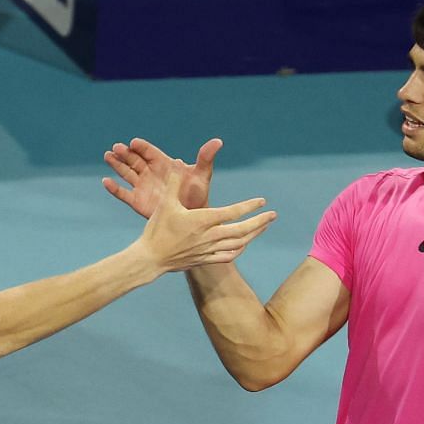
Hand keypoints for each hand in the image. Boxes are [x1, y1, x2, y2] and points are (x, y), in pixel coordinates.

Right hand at [103, 137, 219, 217]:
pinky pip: (123, 193)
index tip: (134, 143)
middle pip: (134, 160)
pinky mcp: (137, 201)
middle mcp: (150, 173)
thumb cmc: (198, 194)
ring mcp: (142, 186)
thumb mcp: (202, 176)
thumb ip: (205, 158)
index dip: (141, 147)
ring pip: (126, 173)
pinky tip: (106, 182)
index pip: (149, 152)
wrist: (191, 218)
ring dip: (116, 165)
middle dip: (125, 154)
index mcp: (163, 164)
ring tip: (108, 156)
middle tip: (116, 148)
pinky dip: (114, 188)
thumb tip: (218, 141)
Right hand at [136, 186, 275, 272]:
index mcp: (202, 221)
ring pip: (238, 244)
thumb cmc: (157, 230)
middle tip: (273, 215)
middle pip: (242, 230)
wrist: (150, 259)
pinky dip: (239, 249)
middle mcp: (209, 236)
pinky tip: (244, 243)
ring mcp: (208, 250)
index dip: (249, 207)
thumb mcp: (165, 204)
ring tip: (264, 226)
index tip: (262, 201)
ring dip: (254, 235)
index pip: (232, 213)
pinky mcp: (204, 260)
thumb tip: (181, 163)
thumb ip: (175, 183)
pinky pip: (228, 256)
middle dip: (260, 222)